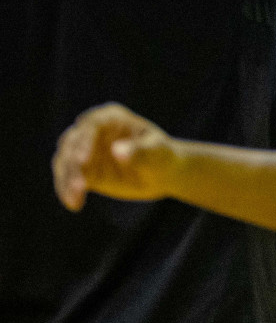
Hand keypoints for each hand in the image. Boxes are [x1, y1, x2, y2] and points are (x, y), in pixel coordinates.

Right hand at [53, 103, 179, 210]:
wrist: (163, 174)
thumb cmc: (162, 156)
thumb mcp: (157, 153)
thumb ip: (139, 151)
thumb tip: (117, 151)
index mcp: (111, 117)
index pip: (91, 125)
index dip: (84, 141)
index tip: (82, 160)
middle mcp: (93, 131)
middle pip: (72, 143)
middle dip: (71, 164)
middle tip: (80, 185)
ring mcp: (85, 150)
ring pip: (65, 162)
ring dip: (66, 180)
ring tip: (75, 200)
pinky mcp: (82, 170)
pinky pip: (67, 179)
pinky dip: (67, 190)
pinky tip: (74, 204)